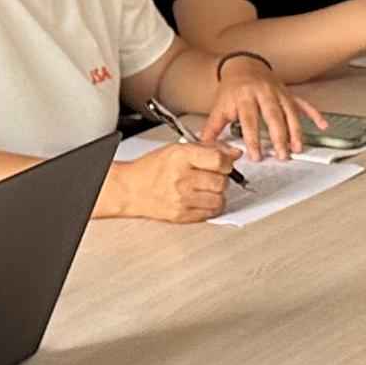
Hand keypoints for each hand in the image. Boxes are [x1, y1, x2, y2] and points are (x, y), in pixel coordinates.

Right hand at [104, 143, 231, 223]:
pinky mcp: (182, 215)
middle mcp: (181, 178)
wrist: (130, 189)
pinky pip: (210, 213)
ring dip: (216, 194)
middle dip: (220, 178)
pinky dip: (210, 206)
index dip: (226, 162)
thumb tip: (234, 153)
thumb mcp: (178, 149)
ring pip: (219, 199)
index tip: (223, 164)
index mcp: (180, 157)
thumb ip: (208, 149)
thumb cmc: (151, 168)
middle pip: (221, 181)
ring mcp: (182, 199)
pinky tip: (200, 199)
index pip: (219, 160)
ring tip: (205, 188)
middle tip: (211, 176)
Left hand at [202, 64, 322, 162]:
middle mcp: (263, 94)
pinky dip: (314, 114)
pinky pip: (304, 103)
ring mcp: (278, 93)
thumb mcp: (219, 106)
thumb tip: (204, 147)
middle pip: (273, 116)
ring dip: (296, 131)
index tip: (256, 155)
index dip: (253, 138)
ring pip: (290, 112)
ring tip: (298, 147)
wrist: (242, 65)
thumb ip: (213, 128)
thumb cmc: (232, 89)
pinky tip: (322, 125)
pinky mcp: (288, 93)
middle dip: (279, 137)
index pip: (249, 120)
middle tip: (282, 154)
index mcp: (244, 97)